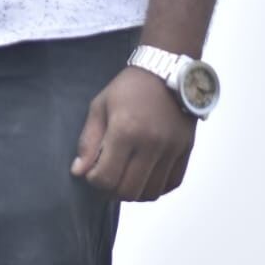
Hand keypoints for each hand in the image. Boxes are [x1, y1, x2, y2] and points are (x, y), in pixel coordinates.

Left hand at [70, 66, 196, 200]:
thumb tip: (78, 172)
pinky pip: (172, 184)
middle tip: (108, 177)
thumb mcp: (100, 106)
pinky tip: (146, 177)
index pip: (107, 177)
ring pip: (151, 193)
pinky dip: (157, 187)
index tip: (92, 172)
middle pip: (129, 191)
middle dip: (112, 190)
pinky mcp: (186, 151)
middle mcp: (150, 143)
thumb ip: (88, 141)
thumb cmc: (128, 88)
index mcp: (125, 130)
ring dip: (135, 192)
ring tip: (126, 178)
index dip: (94, 181)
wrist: (165, 71)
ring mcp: (171, 149)